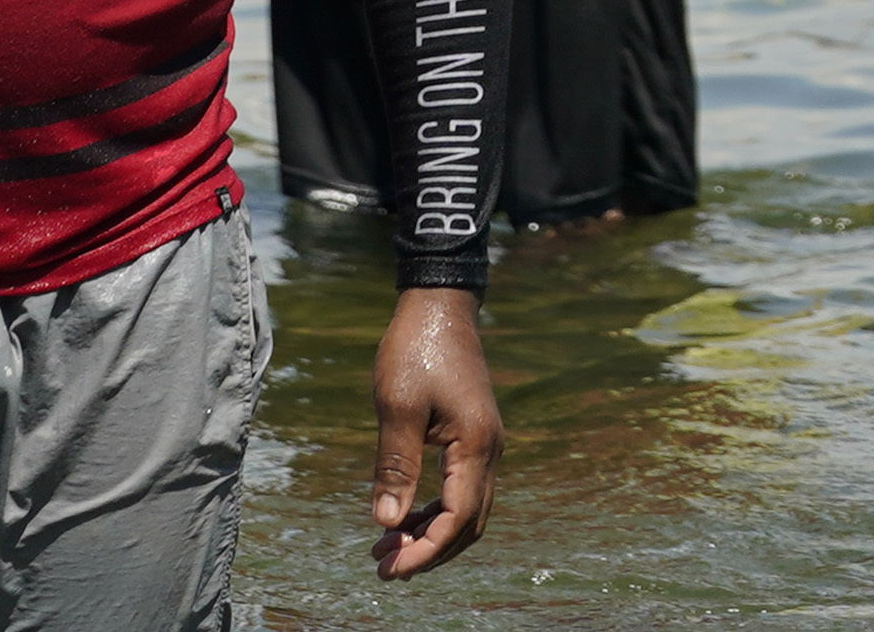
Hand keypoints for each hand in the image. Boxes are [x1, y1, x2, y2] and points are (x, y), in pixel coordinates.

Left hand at [369, 285, 500, 578]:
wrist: (438, 303)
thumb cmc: (415, 348)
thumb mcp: (396, 406)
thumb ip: (394, 466)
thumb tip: (387, 523)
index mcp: (475, 444)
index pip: (456, 519)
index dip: (424, 552)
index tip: (388, 569)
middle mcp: (489, 448)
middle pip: (469, 523)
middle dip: (429, 552)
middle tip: (384, 566)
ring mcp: (485, 441)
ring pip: (468, 508)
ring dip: (432, 533)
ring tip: (388, 546)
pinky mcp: (473, 433)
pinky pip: (462, 487)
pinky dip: (436, 510)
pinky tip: (405, 514)